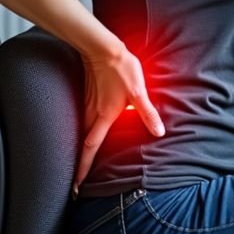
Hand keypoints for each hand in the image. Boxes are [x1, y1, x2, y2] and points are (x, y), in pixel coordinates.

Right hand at [73, 42, 164, 194]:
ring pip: (80, 132)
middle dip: (78, 164)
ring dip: (80, 149)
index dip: (83, 168)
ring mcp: (87, 105)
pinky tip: (88, 133)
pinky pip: (83, 120)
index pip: (90, 148)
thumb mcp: (139, 92)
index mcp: (103, 117)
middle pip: (82, 144)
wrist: (103, 48)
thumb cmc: (121, 69)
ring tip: (80, 163)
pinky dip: (82, 132)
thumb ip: (147, 113)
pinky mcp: (87, 97)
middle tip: (75, 182)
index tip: (75, 185)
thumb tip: (159, 132)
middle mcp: (91, 114)